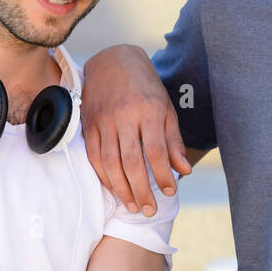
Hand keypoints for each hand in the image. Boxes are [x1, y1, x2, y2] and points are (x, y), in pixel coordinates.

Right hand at [82, 45, 190, 214]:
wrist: (112, 60)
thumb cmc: (145, 86)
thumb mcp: (166, 107)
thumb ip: (173, 140)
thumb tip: (183, 171)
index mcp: (149, 109)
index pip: (156, 151)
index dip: (162, 175)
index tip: (170, 192)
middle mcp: (124, 116)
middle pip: (131, 161)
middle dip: (141, 190)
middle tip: (149, 210)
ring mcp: (103, 120)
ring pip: (109, 162)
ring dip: (121, 188)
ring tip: (132, 206)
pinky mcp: (88, 124)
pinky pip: (93, 156)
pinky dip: (103, 175)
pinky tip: (113, 188)